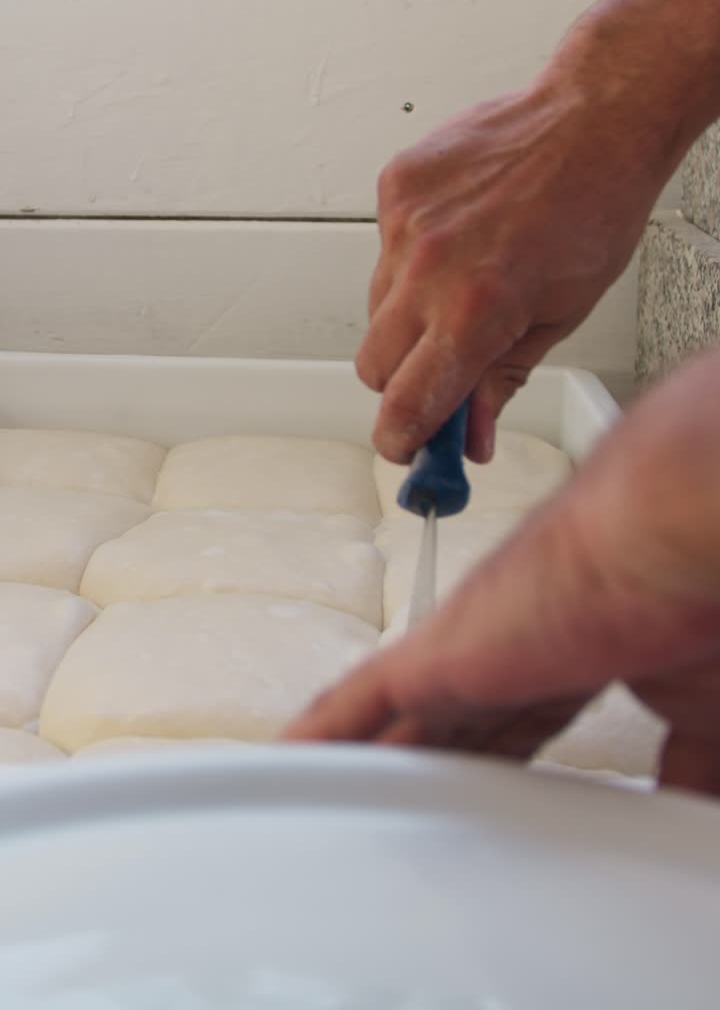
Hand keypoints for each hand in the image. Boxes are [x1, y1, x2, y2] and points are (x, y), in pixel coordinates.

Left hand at [285, 354, 719, 796]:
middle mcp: (508, 643)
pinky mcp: (435, 656)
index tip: (470, 783)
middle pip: (445, 723)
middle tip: (378, 801)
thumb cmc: (695, 592)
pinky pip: (357, 707)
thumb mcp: (700, 705)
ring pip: (392, 717)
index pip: (513, 720)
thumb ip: (687, 757)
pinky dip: (320, 738)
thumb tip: (690, 801)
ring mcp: (468, 647)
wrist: (668, 535)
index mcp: (569, 651)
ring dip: (359, 755)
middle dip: (415, 761)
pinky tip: (285, 763)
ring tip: (317, 789)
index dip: (486, 755)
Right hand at [359, 51, 675, 463]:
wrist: (594, 121)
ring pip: (376, 307)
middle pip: (374, 365)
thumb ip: (502, 382)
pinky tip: (457, 238)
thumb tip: (473, 435)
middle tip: (442, 369)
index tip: (406, 445)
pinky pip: (382, 248)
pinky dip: (410, 257)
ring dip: (408, 317)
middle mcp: (429, 268)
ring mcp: (405, 223)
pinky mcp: (396, 186)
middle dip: (403, 380)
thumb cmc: (595, 208)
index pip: (407, 404)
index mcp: (476, 311)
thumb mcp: (561, 317)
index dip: (402, 438)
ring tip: (464, 283)